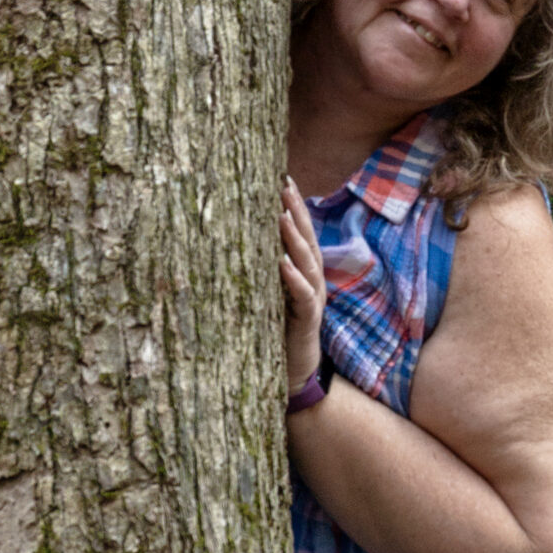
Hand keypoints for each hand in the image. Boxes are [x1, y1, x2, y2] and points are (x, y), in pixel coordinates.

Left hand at [279, 177, 325, 397]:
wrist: (295, 374)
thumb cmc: (277, 332)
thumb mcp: (269, 295)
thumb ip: (264, 270)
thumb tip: (239, 239)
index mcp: (304, 273)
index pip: (300, 233)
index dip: (294, 206)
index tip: (281, 178)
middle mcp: (312, 282)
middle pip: (307, 240)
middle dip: (296, 211)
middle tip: (283, 183)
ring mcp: (313, 300)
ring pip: (307, 263)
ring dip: (295, 238)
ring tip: (282, 215)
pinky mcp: (308, 322)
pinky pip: (303, 296)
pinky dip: (294, 278)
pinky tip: (283, 263)